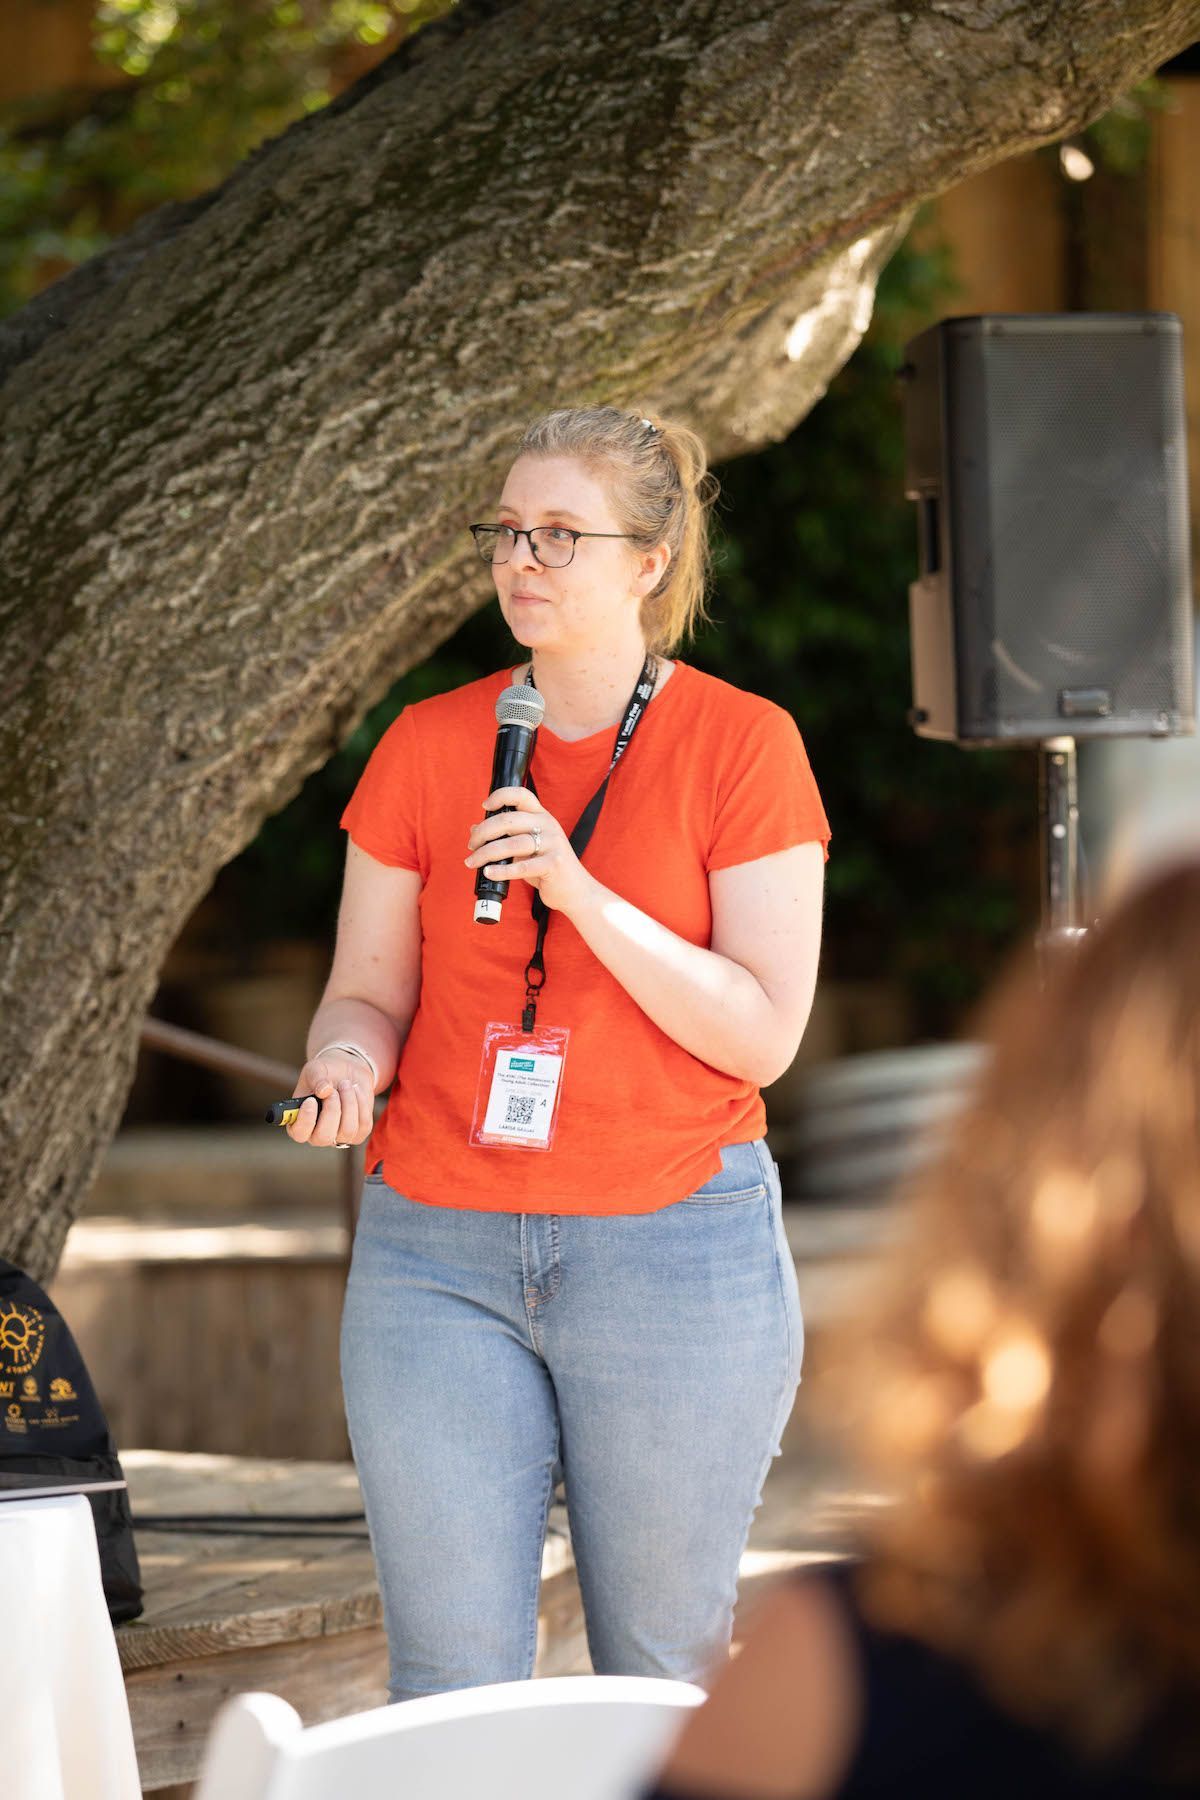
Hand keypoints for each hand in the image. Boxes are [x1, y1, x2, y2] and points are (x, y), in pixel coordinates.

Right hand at [286, 1052, 373, 1147]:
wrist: (347, 1071)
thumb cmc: (325, 1073)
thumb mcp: (315, 1069)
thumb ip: (316, 1078)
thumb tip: (324, 1090)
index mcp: (299, 1122)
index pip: (299, 1133)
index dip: (305, 1120)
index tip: (311, 1100)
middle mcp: (317, 1135)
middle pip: (324, 1137)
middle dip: (331, 1110)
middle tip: (333, 1090)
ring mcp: (339, 1136)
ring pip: (347, 1130)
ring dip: (349, 1103)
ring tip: (346, 1084)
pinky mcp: (359, 1133)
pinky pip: (364, 1124)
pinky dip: (361, 1103)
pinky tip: (356, 1090)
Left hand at [465, 786, 590, 915]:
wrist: (575, 891)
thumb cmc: (546, 869)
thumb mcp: (526, 849)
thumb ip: (505, 837)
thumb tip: (474, 828)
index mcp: (542, 816)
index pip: (521, 795)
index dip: (501, 796)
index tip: (484, 806)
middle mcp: (549, 825)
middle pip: (508, 820)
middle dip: (483, 832)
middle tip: (471, 845)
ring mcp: (553, 844)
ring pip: (511, 844)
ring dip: (485, 853)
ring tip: (471, 862)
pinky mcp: (554, 864)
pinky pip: (521, 866)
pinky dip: (501, 870)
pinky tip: (488, 872)